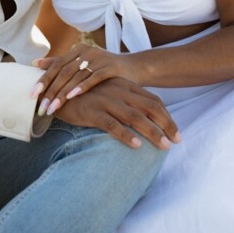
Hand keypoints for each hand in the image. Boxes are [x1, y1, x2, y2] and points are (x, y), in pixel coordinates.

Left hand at [33, 43, 125, 115]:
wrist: (135, 68)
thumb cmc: (104, 70)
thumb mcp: (82, 65)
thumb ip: (60, 63)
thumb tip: (34, 63)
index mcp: (77, 50)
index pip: (55, 65)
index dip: (43, 80)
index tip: (32, 95)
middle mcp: (86, 51)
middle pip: (63, 72)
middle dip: (50, 90)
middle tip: (41, 107)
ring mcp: (98, 58)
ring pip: (75, 76)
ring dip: (62, 93)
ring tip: (52, 107)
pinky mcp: (110, 66)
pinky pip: (93, 78)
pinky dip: (81, 87)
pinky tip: (71, 97)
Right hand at [56, 76, 180, 150]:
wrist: (56, 93)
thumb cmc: (85, 97)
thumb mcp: (109, 95)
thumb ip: (126, 102)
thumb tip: (146, 119)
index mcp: (125, 86)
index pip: (153, 100)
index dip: (167, 116)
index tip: (176, 132)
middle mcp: (118, 91)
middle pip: (149, 108)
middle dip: (166, 125)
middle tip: (177, 141)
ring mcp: (105, 101)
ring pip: (135, 117)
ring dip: (152, 132)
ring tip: (164, 146)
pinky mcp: (92, 112)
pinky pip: (112, 124)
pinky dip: (126, 135)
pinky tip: (136, 145)